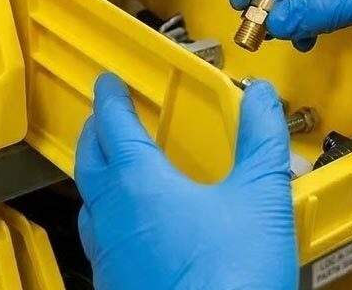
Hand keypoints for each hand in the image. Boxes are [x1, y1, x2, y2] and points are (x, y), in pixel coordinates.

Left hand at [76, 73, 296, 289]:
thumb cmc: (231, 276)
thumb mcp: (260, 196)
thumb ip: (261, 140)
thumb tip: (261, 97)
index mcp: (139, 183)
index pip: (114, 125)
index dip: (111, 98)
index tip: (109, 82)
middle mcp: (112, 216)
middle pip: (90, 160)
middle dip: (97, 132)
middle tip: (108, 117)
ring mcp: (108, 257)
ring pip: (90, 203)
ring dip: (99, 177)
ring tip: (117, 170)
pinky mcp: (116, 289)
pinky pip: (101, 242)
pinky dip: (110, 220)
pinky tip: (133, 231)